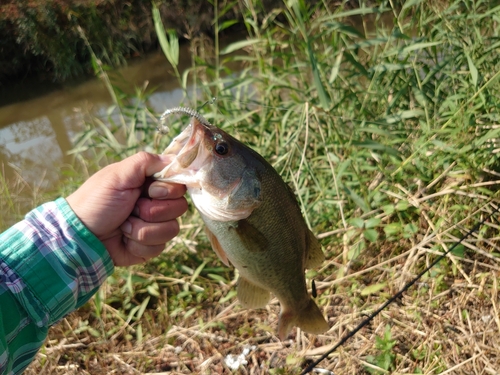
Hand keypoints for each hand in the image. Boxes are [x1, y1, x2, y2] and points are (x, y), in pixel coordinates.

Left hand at [66, 152, 187, 265]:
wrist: (79, 236)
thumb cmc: (96, 201)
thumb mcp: (118, 175)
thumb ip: (146, 161)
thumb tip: (174, 159)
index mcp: (150, 184)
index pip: (179, 185)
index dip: (168, 190)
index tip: (150, 190)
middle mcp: (156, 204)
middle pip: (180, 207)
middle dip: (152, 210)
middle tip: (132, 208)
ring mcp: (154, 226)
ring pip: (172, 229)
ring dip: (143, 229)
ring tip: (124, 225)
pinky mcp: (150, 246)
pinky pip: (160, 247)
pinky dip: (139, 244)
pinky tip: (124, 240)